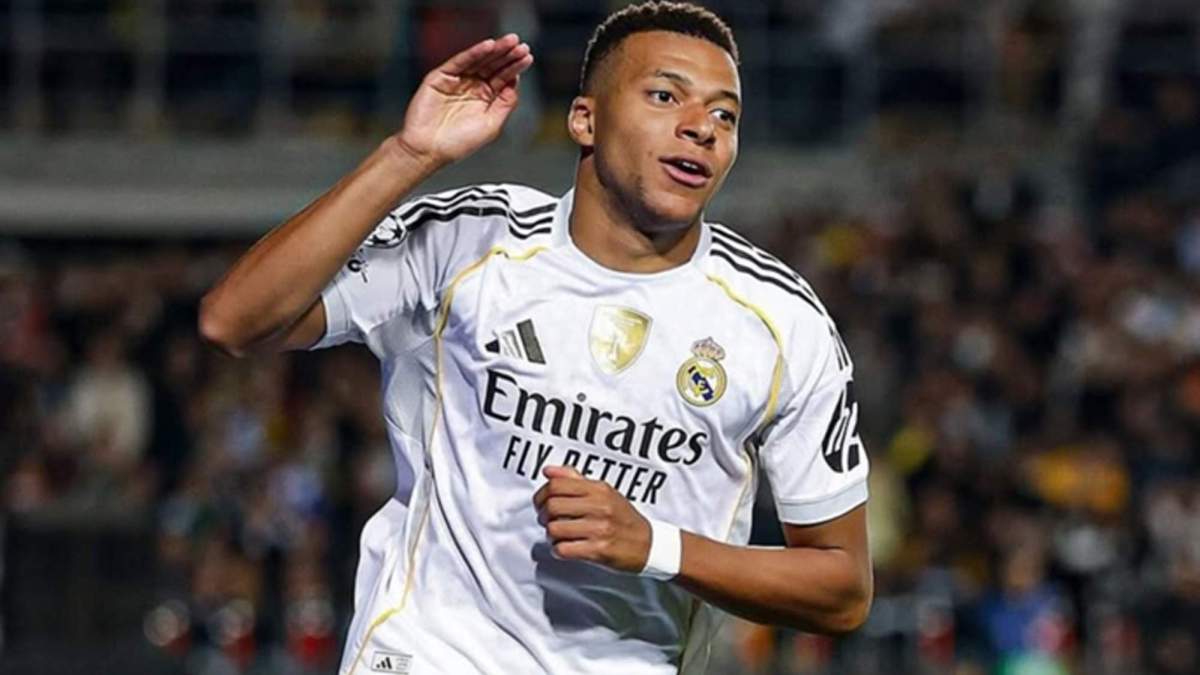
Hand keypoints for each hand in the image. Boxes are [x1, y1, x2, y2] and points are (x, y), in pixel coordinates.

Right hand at [392, 33, 533, 166]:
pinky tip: (488, 46)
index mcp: (485, 98)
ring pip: (479, 60)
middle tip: (522, 45)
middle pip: (493, 66)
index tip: (528, 57)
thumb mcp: (491, 124)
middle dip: (508, 55)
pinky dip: (474, 53)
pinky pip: (460, 61)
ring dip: (495, 50)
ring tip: (511, 41)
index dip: (515, 67)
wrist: (429, 151)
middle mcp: (472, 86)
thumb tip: (516, 81)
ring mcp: (457, 80)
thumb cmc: (458, 143)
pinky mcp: (440, 77)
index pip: (503, 78)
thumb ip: (505, 103)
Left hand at [532, 465, 652, 573]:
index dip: (541, 494)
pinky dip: (559, 550)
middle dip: (543, 516)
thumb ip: (575, 480)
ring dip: (551, 535)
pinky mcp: (600, 550)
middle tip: (547, 521)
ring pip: (555, 528)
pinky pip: (564, 549)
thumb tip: (549, 471)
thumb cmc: (623, 518)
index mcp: (599, 489)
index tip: (540, 503)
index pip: (557, 484)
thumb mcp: (604, 492)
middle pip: (552, 506)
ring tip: (558, 536)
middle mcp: (600, 506)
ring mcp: (600, 528)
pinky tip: (565, 548)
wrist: (649, 544)